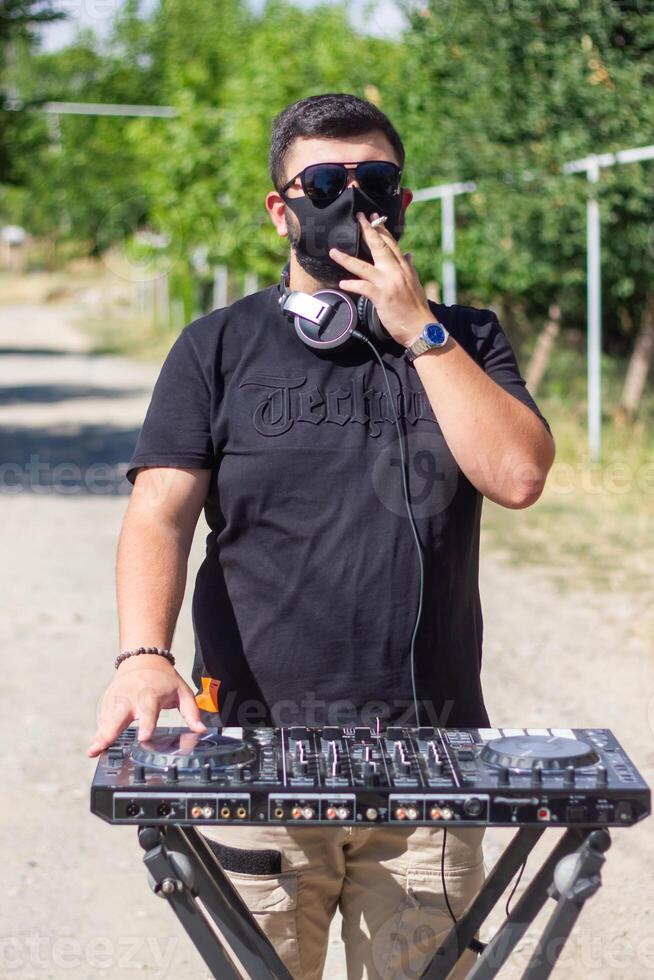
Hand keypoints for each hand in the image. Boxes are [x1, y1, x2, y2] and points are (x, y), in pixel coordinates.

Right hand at [86, 654, 206, 756]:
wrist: (142, 659)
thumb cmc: (164, 679)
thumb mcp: (182, 691)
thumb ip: (191, 712)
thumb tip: (201, 731)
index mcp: (150, 694)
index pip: (148, 711)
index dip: (146, 724)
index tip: (143, 737)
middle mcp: (130, 697)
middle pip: (118, 716)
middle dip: (110, 732)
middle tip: (100, 747)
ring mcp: (116, 699)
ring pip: (106, 719)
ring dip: (100, 735)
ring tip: (93, 752)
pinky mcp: (107, 702)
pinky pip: (102, 719)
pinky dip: (100, 732)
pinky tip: (97, 745)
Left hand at [329, 211, 434, 347]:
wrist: (421, 328)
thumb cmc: (416, 309)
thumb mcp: (415, 284)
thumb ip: (409, 268)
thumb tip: (408, 255)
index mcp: (405, 268)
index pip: (392, 244)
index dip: (382, 229)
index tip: (374, 217)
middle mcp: (397, 272)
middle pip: (380, 247)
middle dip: (368, 230)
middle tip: (358, 218)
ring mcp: (388, 283)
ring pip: (364, 266)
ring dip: (346, 259)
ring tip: (334, 252)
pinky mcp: (382, 297)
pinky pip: (362, 287)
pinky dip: (351, 284)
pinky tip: (342, 283)